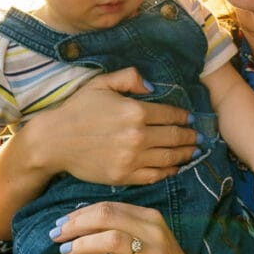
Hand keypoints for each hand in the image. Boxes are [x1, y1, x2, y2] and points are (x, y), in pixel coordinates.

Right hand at [32, 67, 199, 185]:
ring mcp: (132, 159)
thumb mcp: (101, 83)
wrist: (54, 141)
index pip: (171, 114)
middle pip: (175, 137)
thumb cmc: (77, 109)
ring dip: (185, 155)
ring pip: (169, 158)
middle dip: (190, 137)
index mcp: (136, 111)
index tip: (190, 118)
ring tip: (193, 152)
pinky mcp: (124, 176)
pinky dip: (168, 172)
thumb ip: (129, 77)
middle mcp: (138, 136)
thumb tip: (152, 87)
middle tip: (199, 137)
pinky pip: (154, 175)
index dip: (184, 117)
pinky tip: (174, 168)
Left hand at [49, 200, 208, 253]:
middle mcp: (154, 232)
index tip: (60, 223)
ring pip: (111, 240)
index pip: (108, 207)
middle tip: (55, 236)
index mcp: (150, 217)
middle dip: (76, 225)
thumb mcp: (149, 238)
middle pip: (107, 218)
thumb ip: (123, 226)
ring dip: (82, 245)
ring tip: (64, 252)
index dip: (80, 214)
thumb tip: (81, 220)